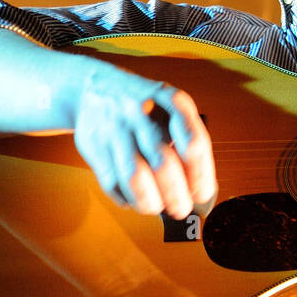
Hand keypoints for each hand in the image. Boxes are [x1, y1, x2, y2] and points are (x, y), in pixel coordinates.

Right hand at [70, 63, 215, 218]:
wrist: (95, 87)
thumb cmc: (146, 106)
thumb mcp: (171, 108)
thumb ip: (186, 141)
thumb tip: (199, 188)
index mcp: (172, 101)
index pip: (194, 142)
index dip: (201, 174)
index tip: (203, 194)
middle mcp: (143, 112)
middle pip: (163, 163)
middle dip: (176, 194)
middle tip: (181, 209)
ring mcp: (116, 128)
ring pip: (134, 175)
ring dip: (149, 200)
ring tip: (157, 207)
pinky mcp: (94, 144)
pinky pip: (112, 181)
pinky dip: (126, 197)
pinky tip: (135, 198)